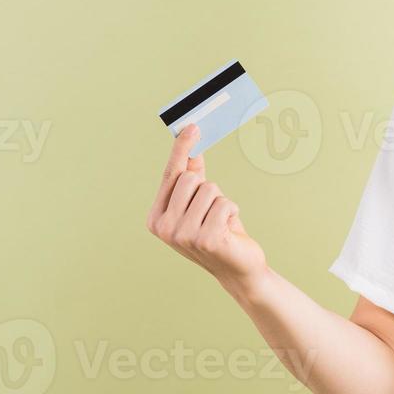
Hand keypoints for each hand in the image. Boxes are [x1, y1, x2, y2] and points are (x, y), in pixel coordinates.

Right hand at [146, 124, 266, 286]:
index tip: (192, 125)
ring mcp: (183, 235)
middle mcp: (164, 227)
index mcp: (156, 217)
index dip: (181, 149)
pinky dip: (232, 212)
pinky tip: (229, 231)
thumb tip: (190, 142)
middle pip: (190, 178)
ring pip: (209, 189)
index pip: (169, 176)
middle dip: (209, 189)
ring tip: (220, 223)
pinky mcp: (205, 240)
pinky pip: (225, 204)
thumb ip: (192, 176)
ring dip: (222, 203)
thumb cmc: (218, 232)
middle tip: (212, 212)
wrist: (238, 268)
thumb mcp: (200, 204)